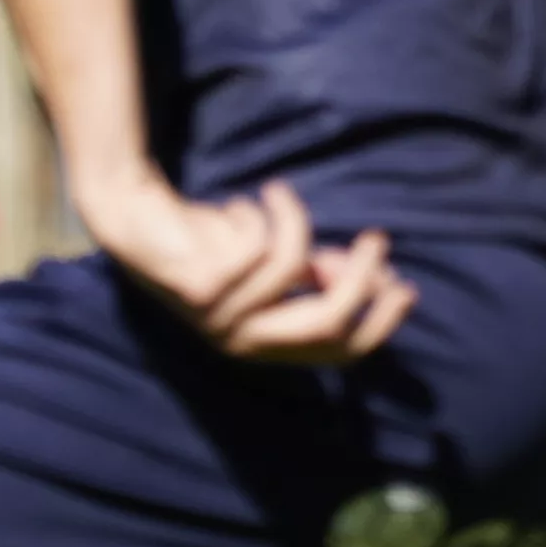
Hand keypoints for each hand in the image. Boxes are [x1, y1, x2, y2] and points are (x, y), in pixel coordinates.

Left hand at [81, 162, 408, 359]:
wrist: (139, 220)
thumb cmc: (210, 242)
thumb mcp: (275, 262)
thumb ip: (319, 274)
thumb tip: (377, 276)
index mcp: (263, 345)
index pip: (338, 353)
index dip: (378, 324)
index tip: (406, 288)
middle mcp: (241, 342)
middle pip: (327, 323)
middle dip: (362, 278)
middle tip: (377, 238)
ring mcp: (220, 319)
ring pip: (292, 269)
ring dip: (294, 220)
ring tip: (276, 194)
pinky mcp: (201, 290)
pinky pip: (258, 244)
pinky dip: (256, 212)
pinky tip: (236, 205)